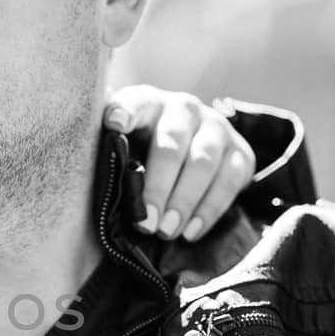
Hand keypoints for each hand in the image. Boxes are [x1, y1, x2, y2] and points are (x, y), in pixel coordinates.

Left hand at [104, 86, 254, 241]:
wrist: (191, 155)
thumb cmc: (141, 156)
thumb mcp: (122, 150)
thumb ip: (110, 159)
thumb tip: (94, 195)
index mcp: (147, 103)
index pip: (135, 103)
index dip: (124, 111)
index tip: (113, 125)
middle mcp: (183, 109)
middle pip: (172, 143)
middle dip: (158, 186)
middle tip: (146, 222)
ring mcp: (216, 128)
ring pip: (204, 162)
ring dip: (184, 201)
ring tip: (167, 231)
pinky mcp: (240, 152)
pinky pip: (230, 180)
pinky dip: (210, 210)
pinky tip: (191, 232)